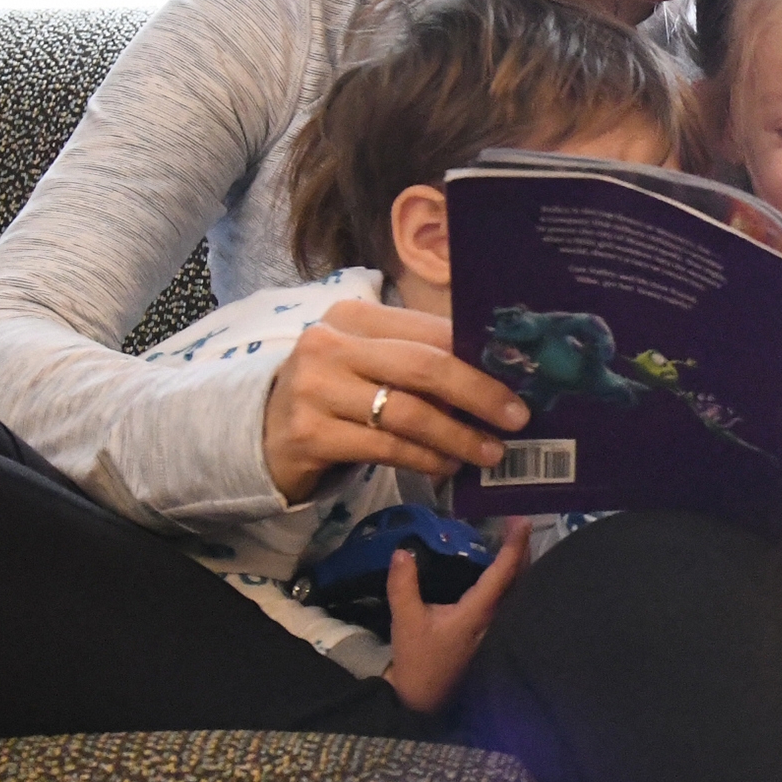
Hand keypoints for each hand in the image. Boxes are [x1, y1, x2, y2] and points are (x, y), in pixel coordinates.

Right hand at [260, 300, 525, 502]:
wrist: (262, 432)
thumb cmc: (334, 393)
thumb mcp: (368, 363)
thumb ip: (418, 361)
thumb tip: (495, 379)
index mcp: (353, 316)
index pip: (430, 330)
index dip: (479, 355)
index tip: (519, 378)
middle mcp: (330, 344)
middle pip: (424, 367)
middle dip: (479, 394)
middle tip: (517, 419)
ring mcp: (315, 389)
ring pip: (408, 414)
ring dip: (457, 437)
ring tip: (488, 453)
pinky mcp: (310, 434)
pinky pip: (386, 448)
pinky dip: (425, 459)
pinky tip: (446, 466)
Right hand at [383, 519, 531, 714]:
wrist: (425, 702)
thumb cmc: (419, 662)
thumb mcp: (406, 621)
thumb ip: (403, 585)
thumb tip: (403, 551)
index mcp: (480, 611)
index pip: (504, 572)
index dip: (515, 544)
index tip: (521, 520)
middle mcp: (498, 619)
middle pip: (521, 579)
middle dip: (523, 550)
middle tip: (517, 525)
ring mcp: (499, 630)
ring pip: (518, 592)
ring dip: (519, 567)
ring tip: (514, 542)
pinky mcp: (494, 637)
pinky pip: (511, 602)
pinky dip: (511, 583)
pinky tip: (502, 575)